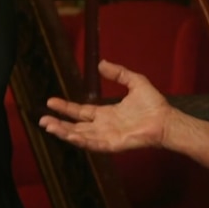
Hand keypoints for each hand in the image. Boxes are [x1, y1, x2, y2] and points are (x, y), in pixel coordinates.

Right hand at [39, 60, 174, 151]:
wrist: (166, 119)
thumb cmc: (154, 104)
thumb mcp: (134, 81)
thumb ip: (118, 73)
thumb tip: (101, 64)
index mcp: (106, 114)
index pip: (80, 112)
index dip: (65, 108)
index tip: (50, 101)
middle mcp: (103, 126)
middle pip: (75, 126)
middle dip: (58, 123)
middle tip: (42, 120)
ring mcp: (107, 136)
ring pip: (80, 136)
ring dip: (64, 132)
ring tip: (49, 126)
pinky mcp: (113, 144)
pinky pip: (94, 144)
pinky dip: (81, 140)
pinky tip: (69, 135)